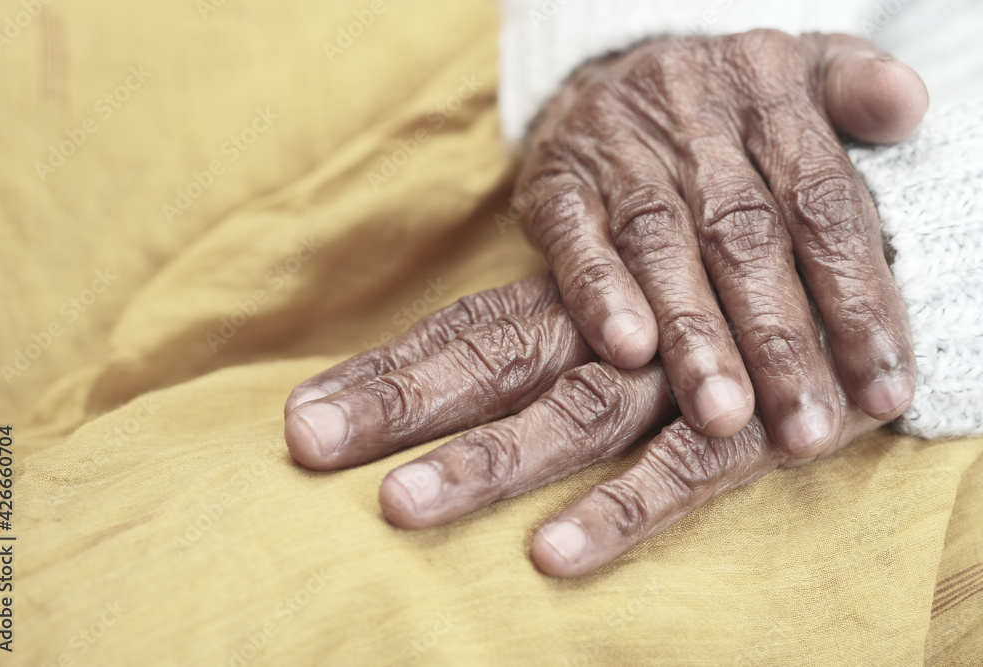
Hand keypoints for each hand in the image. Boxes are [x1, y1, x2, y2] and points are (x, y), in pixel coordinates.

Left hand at [284, 276, 882, 576]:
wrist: (841, 298)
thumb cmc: (703, 319)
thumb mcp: (616, 320)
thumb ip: (539, 344)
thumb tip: (434, 387)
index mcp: (571, 305)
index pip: (460, 333)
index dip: (380, 372)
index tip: (296, 417)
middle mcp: (607, 334)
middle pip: (489, 364)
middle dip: (398, 406)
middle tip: (309, 442)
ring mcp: (673, 380)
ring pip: (568, 419)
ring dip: (486, 462)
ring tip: (401, 504)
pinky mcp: (742, 428)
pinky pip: (678, 473)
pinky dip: (619, 511)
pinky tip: (552, 556)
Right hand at [515, 30, 926, 457]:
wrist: (614, 71)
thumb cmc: (730, 101)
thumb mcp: (806, 69)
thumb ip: (860, 89)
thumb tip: (910, 110)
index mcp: (770, 90)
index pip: (824, 201)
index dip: (856, 297)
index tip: (882, 388)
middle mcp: (694, 118)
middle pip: (743, 235)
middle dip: (777, 339)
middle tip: (804, 427)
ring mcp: (617, 151)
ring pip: (660, 245)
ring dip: (693, 335)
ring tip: (722, 416)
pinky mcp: (556, 185)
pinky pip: (574, 240)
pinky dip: (599, 294)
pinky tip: (628, 352)